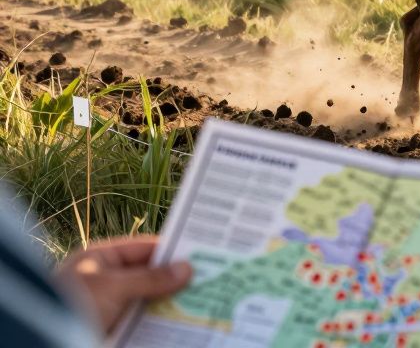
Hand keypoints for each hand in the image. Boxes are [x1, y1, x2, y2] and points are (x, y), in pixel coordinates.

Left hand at [55, 236, 191, 334]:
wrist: (43, 339)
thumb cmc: (71, 304)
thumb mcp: (114, 287)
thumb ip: (151, 278)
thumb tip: (187, 269)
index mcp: (99, 259)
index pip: (142, 248)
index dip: (171, 251)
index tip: (201, 254)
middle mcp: (104, 280)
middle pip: (148, 276)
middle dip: (174, 280)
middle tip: (208, 280)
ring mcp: (107, 306)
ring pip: (147, 301)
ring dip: (170, 304)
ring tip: (201, 303)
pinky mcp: (110, 327)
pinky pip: (140, 322)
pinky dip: (158, 322)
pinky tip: (179, 323)